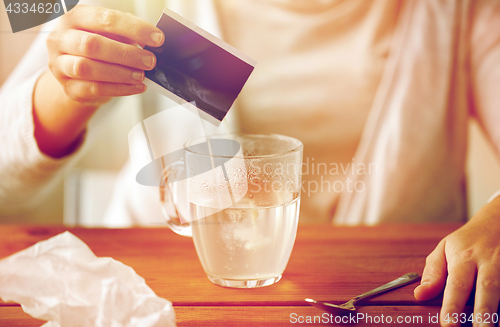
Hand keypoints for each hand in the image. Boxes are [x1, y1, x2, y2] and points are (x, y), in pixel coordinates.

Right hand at [46, 5, 163, 104]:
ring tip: (141, 75)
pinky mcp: (68, 87)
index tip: (157, 38)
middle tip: (150, 61)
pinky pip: (92, 89)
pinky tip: (136, 87)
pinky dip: (118, 89)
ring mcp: (60, 64)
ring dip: (120, 73)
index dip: (134, 28)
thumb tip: (155, 41)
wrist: (80, 73)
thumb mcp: (113, 34)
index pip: (105, 19)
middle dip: (126, 54)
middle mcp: (61, 38)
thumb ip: (129, 34)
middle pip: (92, 45)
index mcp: (75, 17)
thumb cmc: (101, 47)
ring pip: (87, 68)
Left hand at [414, 197, 499, 325]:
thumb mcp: (444, 250)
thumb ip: (433, 273)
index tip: (448, 325)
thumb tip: (420, 295)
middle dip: (484, 313)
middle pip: (487, 289)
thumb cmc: (467, 241)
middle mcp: (488, 262)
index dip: (453, 306)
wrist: (497, 221)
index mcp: (464, 257)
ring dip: (498, 312)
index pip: (457, 284)